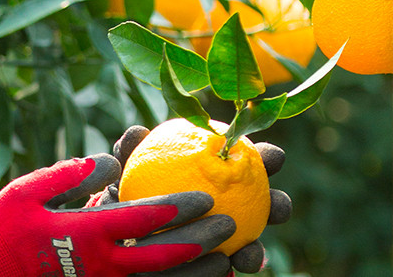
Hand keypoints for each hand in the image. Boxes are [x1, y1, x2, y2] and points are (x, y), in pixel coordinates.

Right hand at [0, 153, 235, 276]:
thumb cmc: (2, 231)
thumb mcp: (26, 191)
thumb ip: (70, 174)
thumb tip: (113, 161)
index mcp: (87, 235)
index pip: (146, 220)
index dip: (181, 207)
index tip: (207, 194)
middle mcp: (103, 266)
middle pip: (167, 257)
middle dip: (204, 241)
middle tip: (232, 225)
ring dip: (201, 271)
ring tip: (231, 257)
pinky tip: (198, 276)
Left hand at [99, 126, 292, 273]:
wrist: (117, 231)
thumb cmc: (127, 190)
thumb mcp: (126, 170)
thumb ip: (132, 152)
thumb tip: (137, 132)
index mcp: (216, 172)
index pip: (246, 161)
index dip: (265, 156)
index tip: (272, 156)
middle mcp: (228, 205)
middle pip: (262, 204)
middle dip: (278, 204)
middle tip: (278, 205)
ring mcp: (223, 238)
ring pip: (250, 244)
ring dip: (256, 249)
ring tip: (251, 254)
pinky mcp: (213, 265)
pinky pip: (224, 270)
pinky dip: (230, 269)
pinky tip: (229, 268)